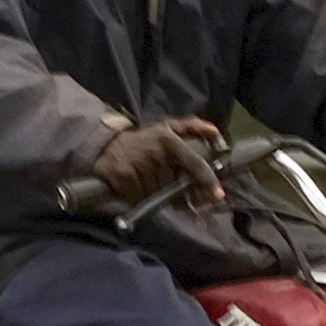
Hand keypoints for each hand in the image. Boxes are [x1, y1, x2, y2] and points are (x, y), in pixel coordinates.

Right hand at [90, 114, 224, 206]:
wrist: (107, 144)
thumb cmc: (144, 139)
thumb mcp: (167, 128)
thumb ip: (191, 127)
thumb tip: (215, 131)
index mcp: (171, 142)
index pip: (194, 163)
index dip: (208, 180)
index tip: (219, 194)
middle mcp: (157, 153)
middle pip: (174, 186)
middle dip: (172, 193)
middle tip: (165, 190)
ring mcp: (139, 165)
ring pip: (156, 194)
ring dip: (153, 196)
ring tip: (147, 185)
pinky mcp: (123, 176)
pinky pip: (138, 198)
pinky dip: (138, 198)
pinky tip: (134, 189)